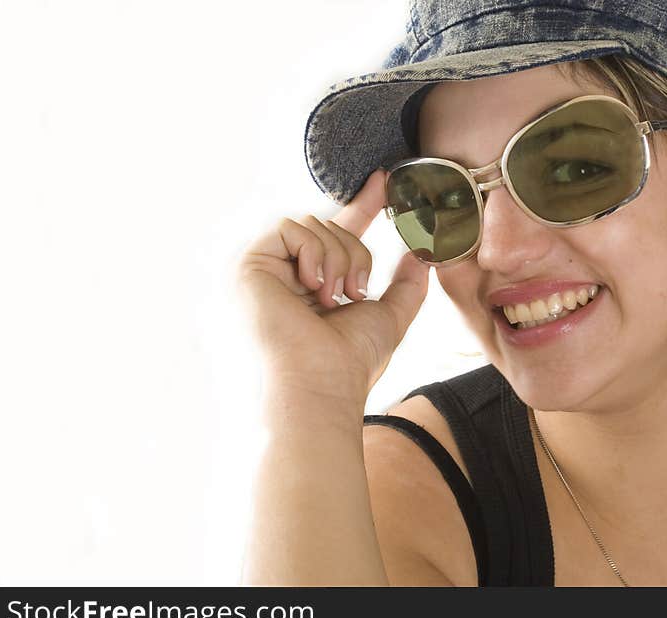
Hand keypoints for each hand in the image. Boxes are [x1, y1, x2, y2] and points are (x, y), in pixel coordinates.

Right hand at [235, 170, 430, 398]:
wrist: (320, 386)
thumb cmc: (350, 363)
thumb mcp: (388, 317)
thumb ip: (405, 286)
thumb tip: (421, 255)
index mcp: (309, 287)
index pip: (336, 234)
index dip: (362, 206)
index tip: (385, 180)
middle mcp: (281, 276)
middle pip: (328, 226)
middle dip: (354, 253)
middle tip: (354, 292)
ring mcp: (261, 270)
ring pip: (312, 223)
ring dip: (338, 258)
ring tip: (333, 297)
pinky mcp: (245, 264)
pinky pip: (289, 226)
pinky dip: (313, 252)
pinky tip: (314, 286)